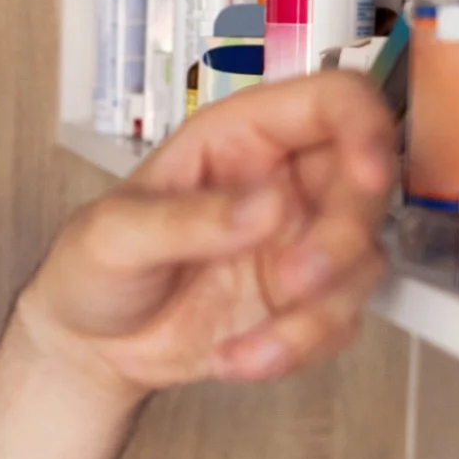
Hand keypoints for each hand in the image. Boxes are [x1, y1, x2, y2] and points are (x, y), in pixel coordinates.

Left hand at [17, 72, 395, 393]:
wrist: (92, 346)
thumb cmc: (94, 266)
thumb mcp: (114, 235)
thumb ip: (184, 219)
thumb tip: (267, 206)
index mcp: (240, 138)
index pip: (330, 101)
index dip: (364, 124)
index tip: (365, 173)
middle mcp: (283, 182)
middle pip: (366, 182)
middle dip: (342, 237)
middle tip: (293, 279)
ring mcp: (300, 243)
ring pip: (363, 260)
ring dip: (316, 311)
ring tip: (242, 346)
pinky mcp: (306, 302)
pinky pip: (340, 321)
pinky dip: (297, 349)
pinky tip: (237, 357)